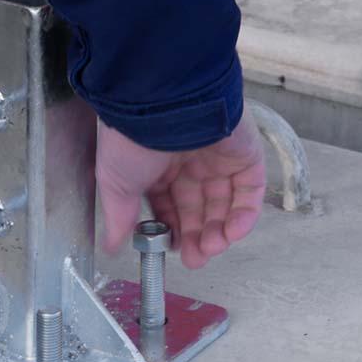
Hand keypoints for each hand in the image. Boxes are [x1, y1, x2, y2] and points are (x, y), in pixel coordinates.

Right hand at [96, 104, 265, 268]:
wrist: (160, 103)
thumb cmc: (130, 140)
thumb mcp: (115, 185)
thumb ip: (119, 218)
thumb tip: (110, 248)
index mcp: (156, 167)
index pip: (169, 206)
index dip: (172, 229)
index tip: (170, 249)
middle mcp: (188, 162)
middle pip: (199, 208)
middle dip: (196, 237)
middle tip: (195, 259)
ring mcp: (218, 157)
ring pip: (225, 203)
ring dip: (220, 231)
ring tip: (210, 249)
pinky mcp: (244, 153)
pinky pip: (250, 190)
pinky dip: (245, 214)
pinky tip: (231, 233)